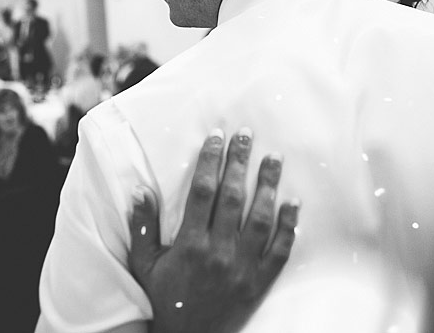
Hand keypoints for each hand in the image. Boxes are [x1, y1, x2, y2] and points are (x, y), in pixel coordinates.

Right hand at [128, 128, 299, 332]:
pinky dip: (289, 226)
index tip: (216, 136)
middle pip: (232, 197)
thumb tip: (140, 190)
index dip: (210, 160)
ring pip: (260, 219)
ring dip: (268, 186)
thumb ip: (143, 227)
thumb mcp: (144, 264)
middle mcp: (218, 252)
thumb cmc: (164, 298)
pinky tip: (293, 202)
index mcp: (189, 244)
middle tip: (247, 135)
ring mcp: (243, 268)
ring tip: (274, 158)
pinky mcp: (260, 282)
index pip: (202, 192)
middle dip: (240, 162)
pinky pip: (280, 250)